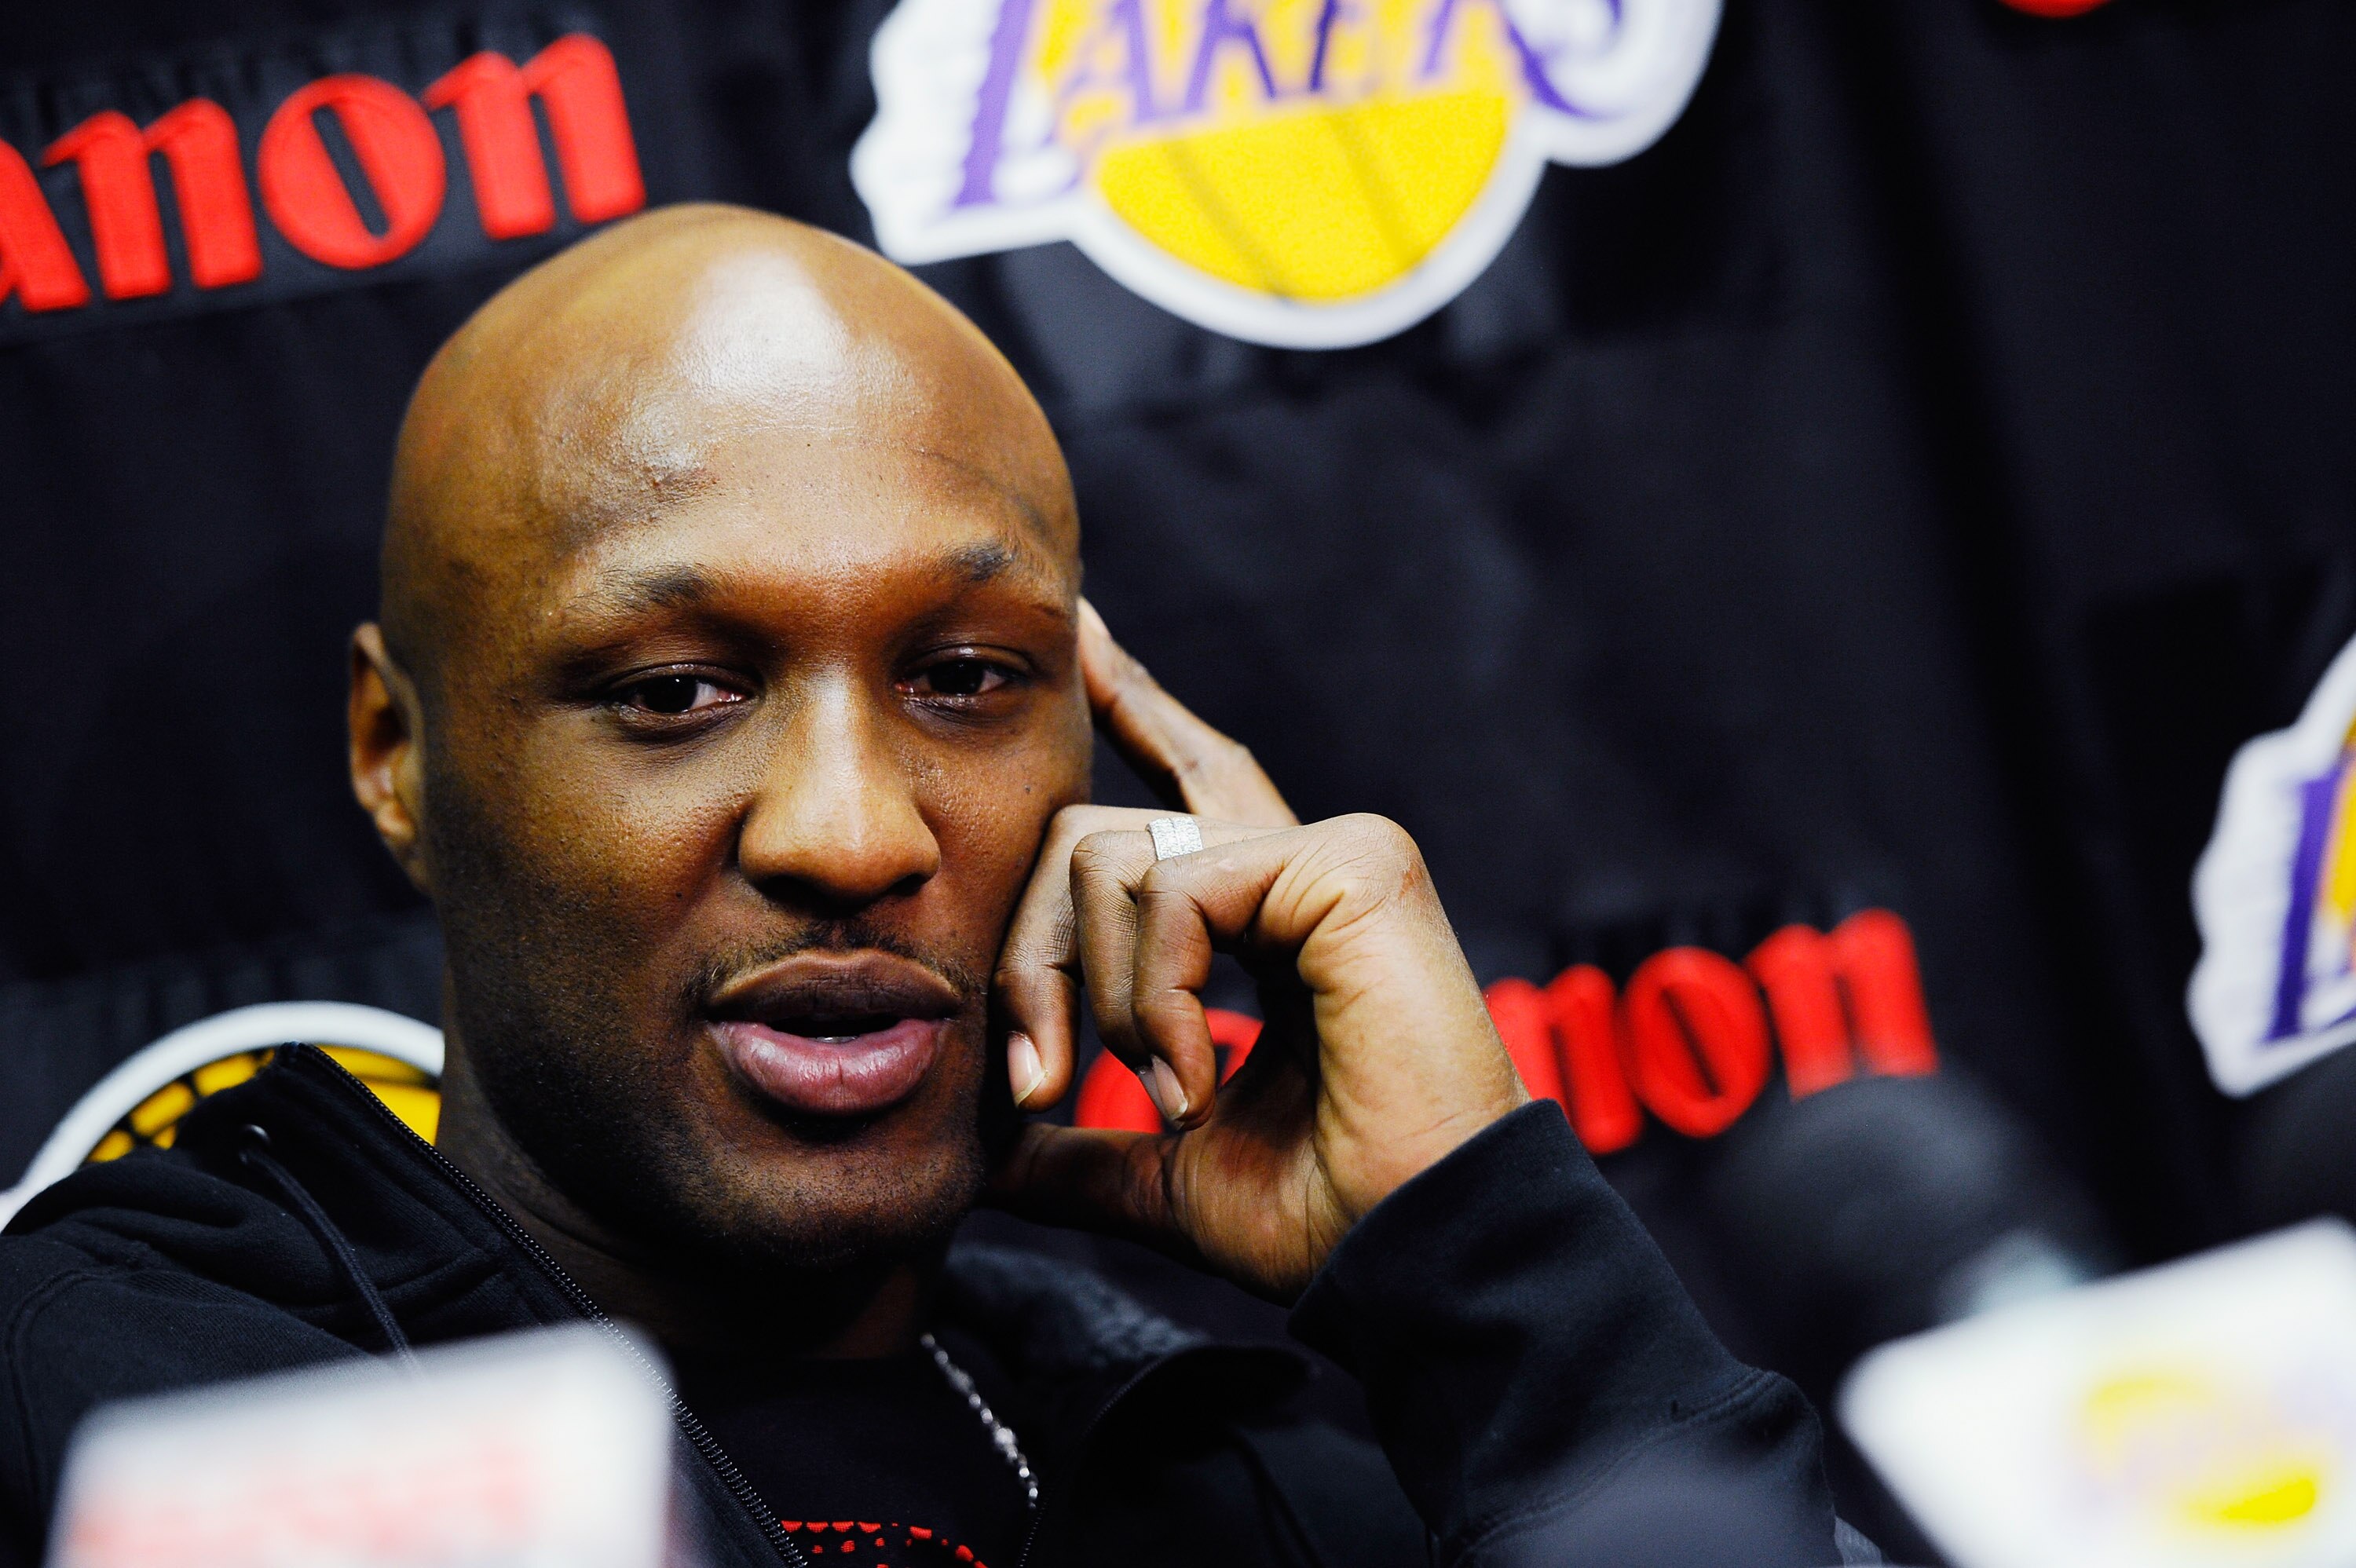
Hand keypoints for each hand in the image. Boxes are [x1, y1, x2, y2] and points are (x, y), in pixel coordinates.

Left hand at [991, 607, 1527, 1299]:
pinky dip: (1154, 1000)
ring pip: (1111, 859)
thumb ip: (1075, 1143)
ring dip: (1103, 1004)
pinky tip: (1196, 1080)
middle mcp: (1299, 864)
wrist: (1416, 1254)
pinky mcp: (1348, 861)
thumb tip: (981, 1157)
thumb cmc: (1322, 1215)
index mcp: (1269, 914)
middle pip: (1090, 834)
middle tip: (1034, 1083)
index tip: (1084, 636)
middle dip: (1033, 958)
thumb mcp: (1164, 1173)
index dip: (1131, 701)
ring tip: (1172, 1099)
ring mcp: (1330, 851)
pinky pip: (1174, 891)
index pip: (1181, 784)